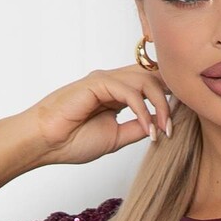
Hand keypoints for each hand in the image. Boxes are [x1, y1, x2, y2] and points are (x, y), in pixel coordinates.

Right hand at [24, 65, 172, 165]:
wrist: (45, 143)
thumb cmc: (72, 141)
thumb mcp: (116, 138)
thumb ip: (137, 128)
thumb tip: (160, 124)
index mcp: (116, 94)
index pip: (150, 85)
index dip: (167, 98)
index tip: (175, 124)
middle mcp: (112, 83)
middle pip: (152, 77)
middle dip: (169, 100)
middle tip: (172, 129)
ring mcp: (104, 81)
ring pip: (144, 80)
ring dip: (159, 106)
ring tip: (162, 130)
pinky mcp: (97, 83)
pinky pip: (129, 90)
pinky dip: (142, 109)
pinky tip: (146, 128)